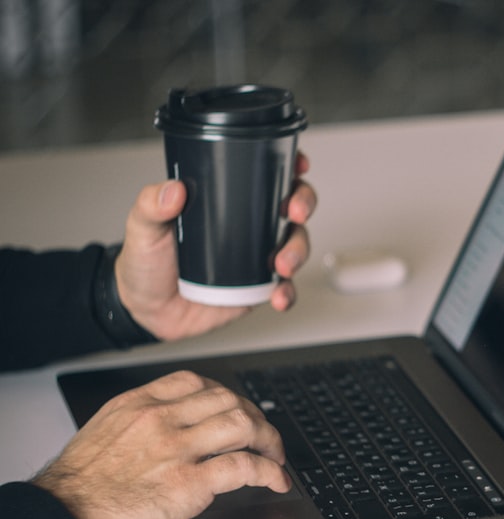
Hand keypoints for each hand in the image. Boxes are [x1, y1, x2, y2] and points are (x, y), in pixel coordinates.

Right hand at [33, 371, 290, 518]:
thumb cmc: (75, 492)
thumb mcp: (103, 436)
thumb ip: (137, 426)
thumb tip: (168, 432)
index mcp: (137, 405)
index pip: (195, 382)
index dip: (226, 394)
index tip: (237, 408)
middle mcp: (161, 420)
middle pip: (228, 400)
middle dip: (255, 416)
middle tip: (264, 435)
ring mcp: (177, 449)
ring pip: (243, 425)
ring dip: (269, 440)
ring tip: (276, 456)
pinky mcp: (190, 483)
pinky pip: (245, 466)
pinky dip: (270, 472)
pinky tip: (276, 481)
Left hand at [116, 152, 317, 340]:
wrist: (147, 310)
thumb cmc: (147, 262)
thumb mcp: (142, 227)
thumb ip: (151, 205)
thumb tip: (173, 190)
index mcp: (226, 201)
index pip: (264, 174)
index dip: (289, 165)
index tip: (297, 165)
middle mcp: (249, 224)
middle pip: (292, 205)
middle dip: (304, 203)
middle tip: (294, 212)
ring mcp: (258, 255)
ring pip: (296, 244)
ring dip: (298, 251)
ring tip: (281, 265)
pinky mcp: (260, 287)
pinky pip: (285, 287)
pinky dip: (288, 292)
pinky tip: (279, 296)